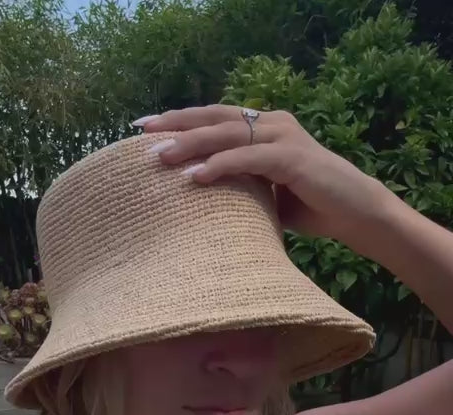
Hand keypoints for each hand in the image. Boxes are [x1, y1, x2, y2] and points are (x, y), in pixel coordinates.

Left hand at [133, 104, 392, 249]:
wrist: (355, 214)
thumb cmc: (312, 207)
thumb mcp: (267, 192)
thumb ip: (241, 184)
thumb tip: (204, 197)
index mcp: (266, 128)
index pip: (216, 118)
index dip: (182, 121)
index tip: (147, 130)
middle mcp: (273, 123)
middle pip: (215, 117)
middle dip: (176, 124)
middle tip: (141, 132)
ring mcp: (284, 137)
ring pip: (227, 133)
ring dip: (191, 144)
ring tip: (159, 156)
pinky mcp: (292, 158)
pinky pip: (248, 158)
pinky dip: (220, 165)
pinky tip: (195, 176)